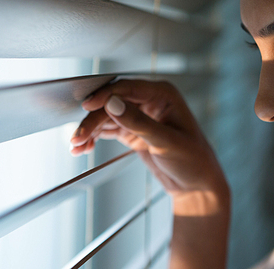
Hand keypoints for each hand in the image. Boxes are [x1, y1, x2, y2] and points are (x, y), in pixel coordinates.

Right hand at [71, 79, 230, 267]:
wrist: (196, 185)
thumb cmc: (193, 161)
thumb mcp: (166, 142)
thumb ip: (139, 123)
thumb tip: (112, 103)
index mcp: (163, 95)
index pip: (127, 88)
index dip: (104, 96)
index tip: (87, 106)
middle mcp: (150, 101)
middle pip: (112, 103)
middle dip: (93, 119)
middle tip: (78, 136)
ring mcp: (140, 116)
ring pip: (107, 117)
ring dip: (91, 130)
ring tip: (76, 145)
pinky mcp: (133, 131)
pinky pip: (109, 129)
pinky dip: (96, 138)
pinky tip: (84, 147)